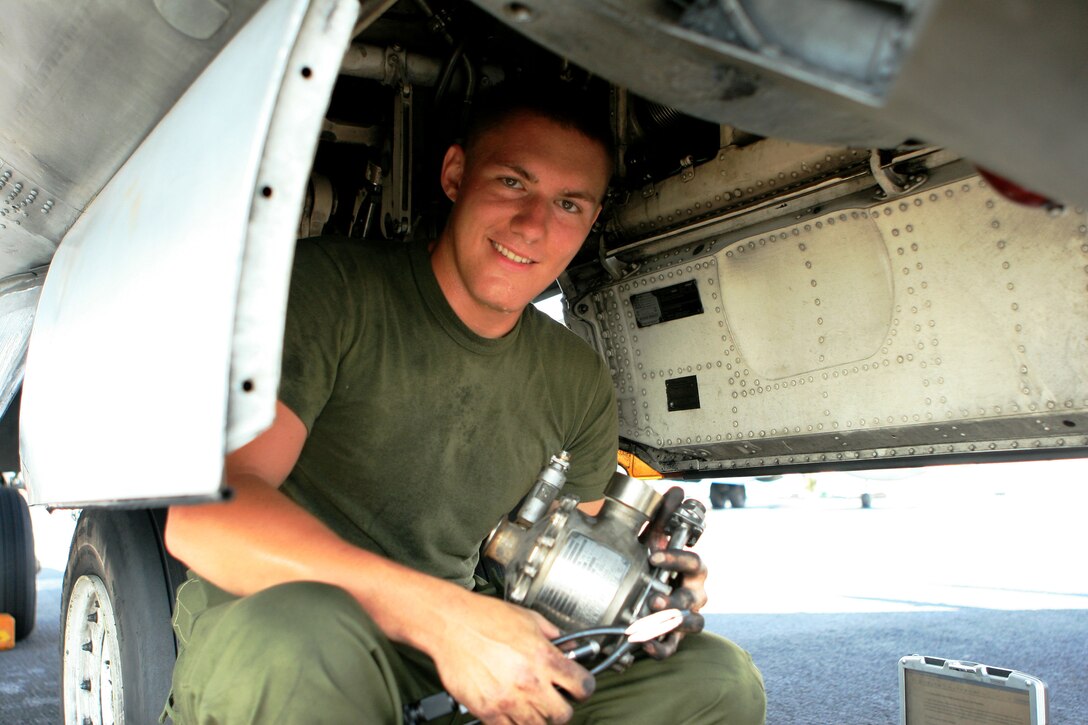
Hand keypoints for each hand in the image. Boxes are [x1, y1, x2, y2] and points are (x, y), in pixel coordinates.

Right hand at [428, 590, 594, 723]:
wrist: (450, 624)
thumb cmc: (484, 618)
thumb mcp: (528, 618)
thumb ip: (551, 635)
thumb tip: (566, 646)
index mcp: (543, 657)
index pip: (583, 686)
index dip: (584, 688)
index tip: (579, 688)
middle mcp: (529, 682)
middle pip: (563, 714)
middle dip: (562, 708)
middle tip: (555, 700)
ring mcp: (508, 700)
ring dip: (538, 718)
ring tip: (531, 704)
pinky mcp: (488, 710)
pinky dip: (513, 723)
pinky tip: (511, 710)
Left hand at [639, 486, 707, 658]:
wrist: (644, 595)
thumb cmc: (655, 566)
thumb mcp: (656, 541)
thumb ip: (664, 517)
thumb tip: (676, 489)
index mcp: (692, 568)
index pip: (693, 561)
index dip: (677, 557)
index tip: (653, 555)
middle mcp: (694, 592)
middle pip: (694, 596)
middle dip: (676, 598)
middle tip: (655, 598)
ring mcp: (686, 616)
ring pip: (692, 623)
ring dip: (673, 622)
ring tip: (652, 621)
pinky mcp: (674, 638)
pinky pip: (673, 646)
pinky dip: (661, 647)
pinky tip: (647, 644)